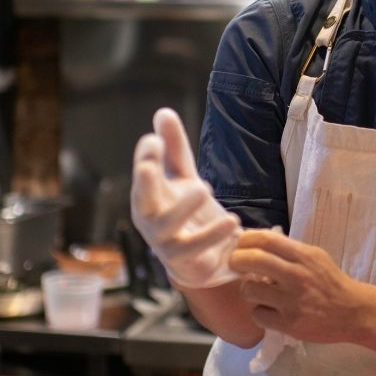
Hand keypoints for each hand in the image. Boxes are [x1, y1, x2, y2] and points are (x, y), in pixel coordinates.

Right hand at [130, 108, 240, 287]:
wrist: (200, 261)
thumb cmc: (186, 213)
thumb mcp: (183, 177)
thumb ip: (175, 148)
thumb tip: (163, 112)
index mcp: (149, 196)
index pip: (143, 173)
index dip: (146, 157)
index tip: (154, 139)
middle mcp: (152, 220)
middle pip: (143, 201)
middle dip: (144, 183)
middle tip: (149, 166)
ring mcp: (167, 243)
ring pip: (168, 228)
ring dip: (183, 209)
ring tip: (204, 188)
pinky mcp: (188, 262)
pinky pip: (197, 251)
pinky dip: (213, 236)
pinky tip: (232, 221)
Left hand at [229, 229, 366, 343]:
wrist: (353, 312)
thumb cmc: (330, 282)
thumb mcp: (315, 257)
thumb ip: (289, 251)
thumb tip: (255, 243)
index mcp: (303, 256)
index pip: (265, 239)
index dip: (245, 240)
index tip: (239, 245)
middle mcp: (296, 276)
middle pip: (252, 260)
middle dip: (236, 261)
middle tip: (235, 265)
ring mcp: (292, 301)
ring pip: (250, 290)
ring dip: (248, 290)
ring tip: (257, 292)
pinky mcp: (289, 324)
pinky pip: (258, 315)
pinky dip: (260, 313)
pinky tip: (269, 312)